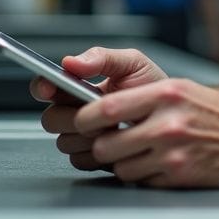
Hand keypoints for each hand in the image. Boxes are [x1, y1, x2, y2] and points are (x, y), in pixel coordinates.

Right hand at [30, 47, 167, 171]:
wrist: (175, 116)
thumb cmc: (153, 86)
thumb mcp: (132, 63)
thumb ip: (102, 57)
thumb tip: (70, 61)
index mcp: (77, 86)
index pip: (45, 87)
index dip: (42, 87)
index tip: (49, 87)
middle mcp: (74, 112)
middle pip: (50, 119)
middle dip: (72, 116)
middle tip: (99, 109)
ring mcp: (81, 137)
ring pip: (64, 142)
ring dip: (88, 135)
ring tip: (116, 124)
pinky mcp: (91, 159)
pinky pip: (79, 160)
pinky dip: (98, 152)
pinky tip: (117, 140)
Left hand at [72, 77, 218, 187]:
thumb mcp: (184, 89)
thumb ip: (143, 95)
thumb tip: (99, 106)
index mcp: (167, 93)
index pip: (106, 107)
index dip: (85, 117)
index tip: (81, 119)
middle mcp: (168, 122)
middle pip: (105, 142)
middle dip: (99, 144)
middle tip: (106, 139)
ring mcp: (173, 153)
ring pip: (119, 166)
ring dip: (121, 162)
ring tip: (139, 151)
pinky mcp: (179, 177)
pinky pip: (140, 181)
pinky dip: (142, 175)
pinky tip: (158, 163)